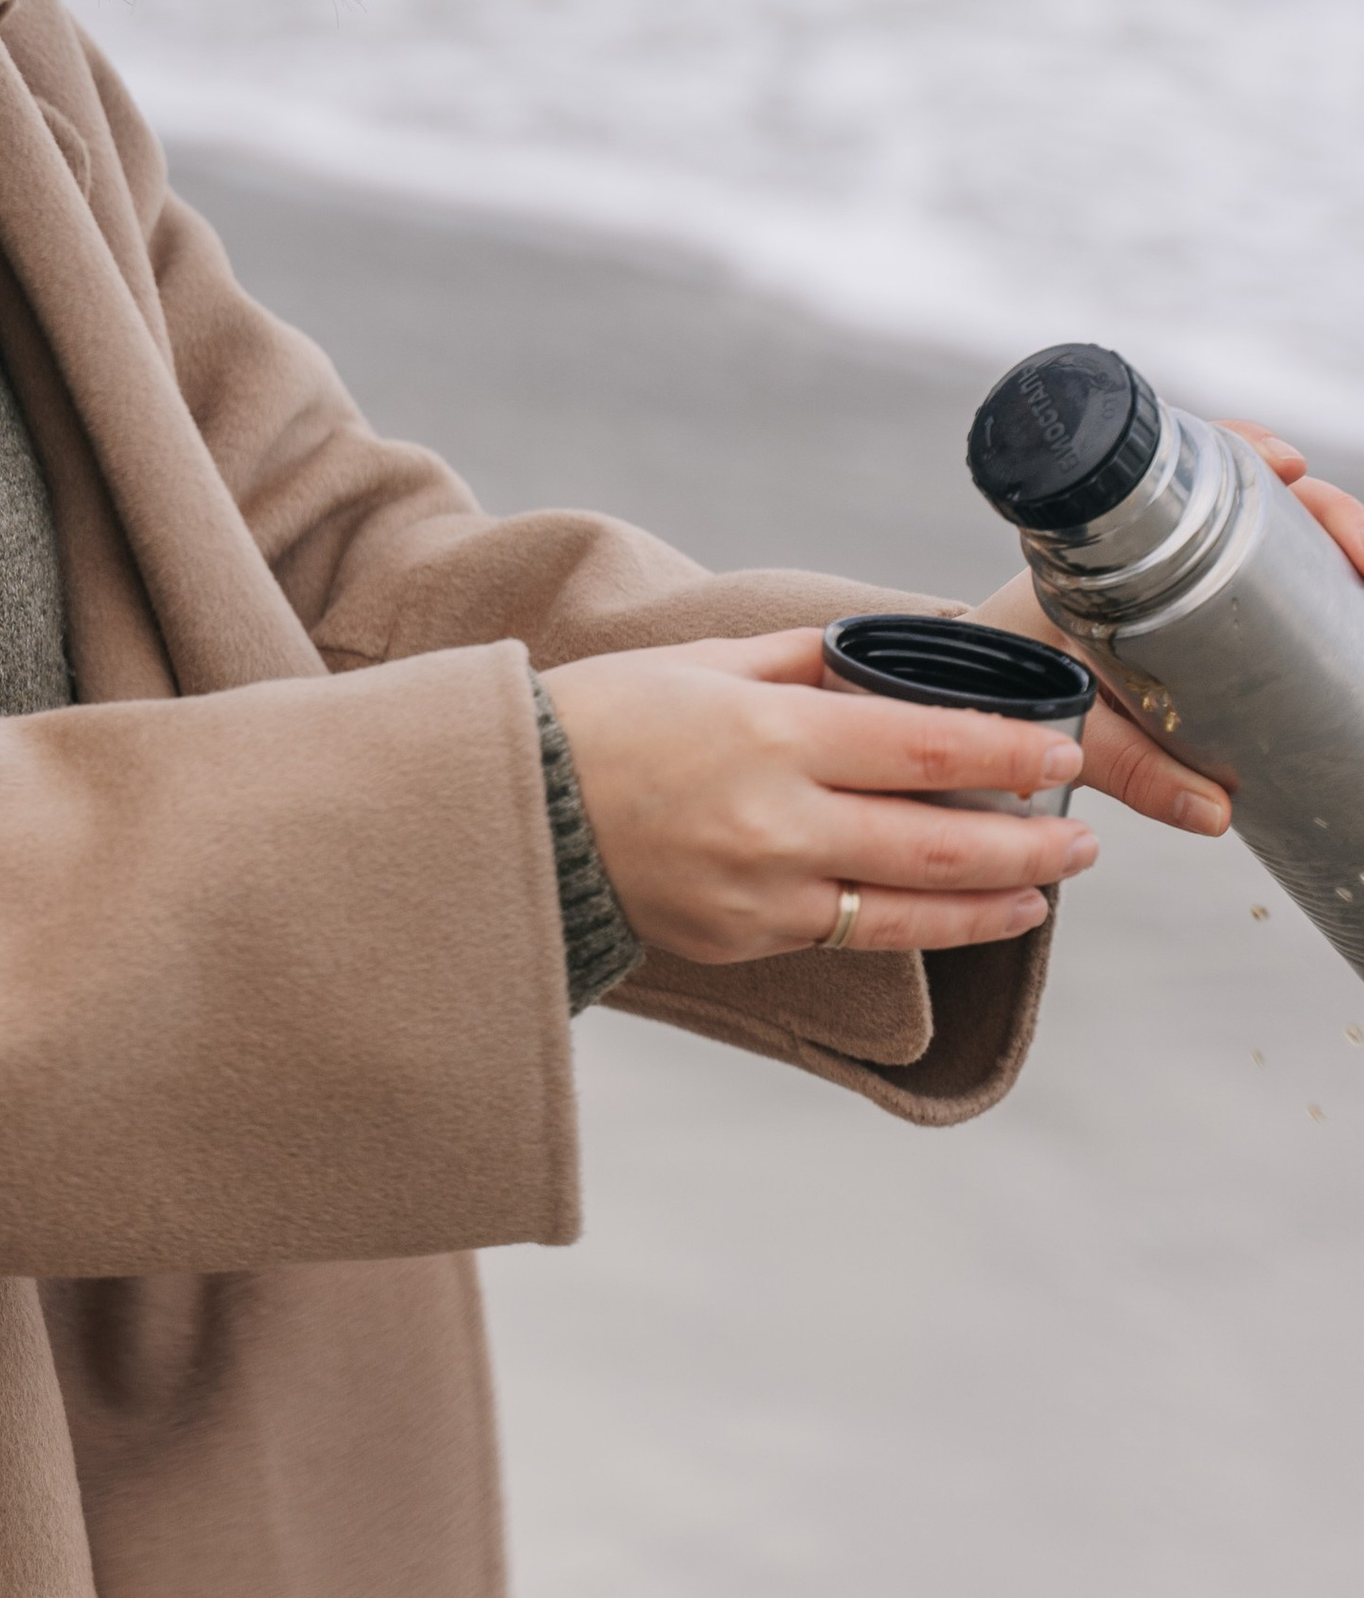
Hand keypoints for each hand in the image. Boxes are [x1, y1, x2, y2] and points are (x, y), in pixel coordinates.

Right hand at [544, 629, 1095, 965]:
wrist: (514, 809)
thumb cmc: (602, 717)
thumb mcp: (702, 661)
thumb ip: (802, 661)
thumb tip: (887, 657)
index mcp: (771, 732)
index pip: (927, 747)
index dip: (1010, 751)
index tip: (1064, 748)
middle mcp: (778, 819)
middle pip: (941, 841)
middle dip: (1030, 840)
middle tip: (1083, 833)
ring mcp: (764, 892)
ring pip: (913, 908)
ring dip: (996, 899)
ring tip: (1048, 884)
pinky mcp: (745, 939)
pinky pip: (853, 933)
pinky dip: (922, 926)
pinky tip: (964, 914)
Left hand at [971, 418, 1363, 836]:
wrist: (983, 703)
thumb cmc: (1013, 690)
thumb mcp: (1068, 722)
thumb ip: (1130, 766)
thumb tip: (1217, 811)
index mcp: (1101, 546)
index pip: (1179, 472)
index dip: (1243, 455)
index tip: (1289, 464)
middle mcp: (1151, 549)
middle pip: (1252, 500)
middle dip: (1321, 513)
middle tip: (1360, 549)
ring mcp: (1182, 580)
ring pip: (1276, 541)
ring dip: (1331, 547)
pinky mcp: (1205, 620)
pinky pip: (1273, 588)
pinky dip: (1320, 586)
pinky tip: (1354, 598)